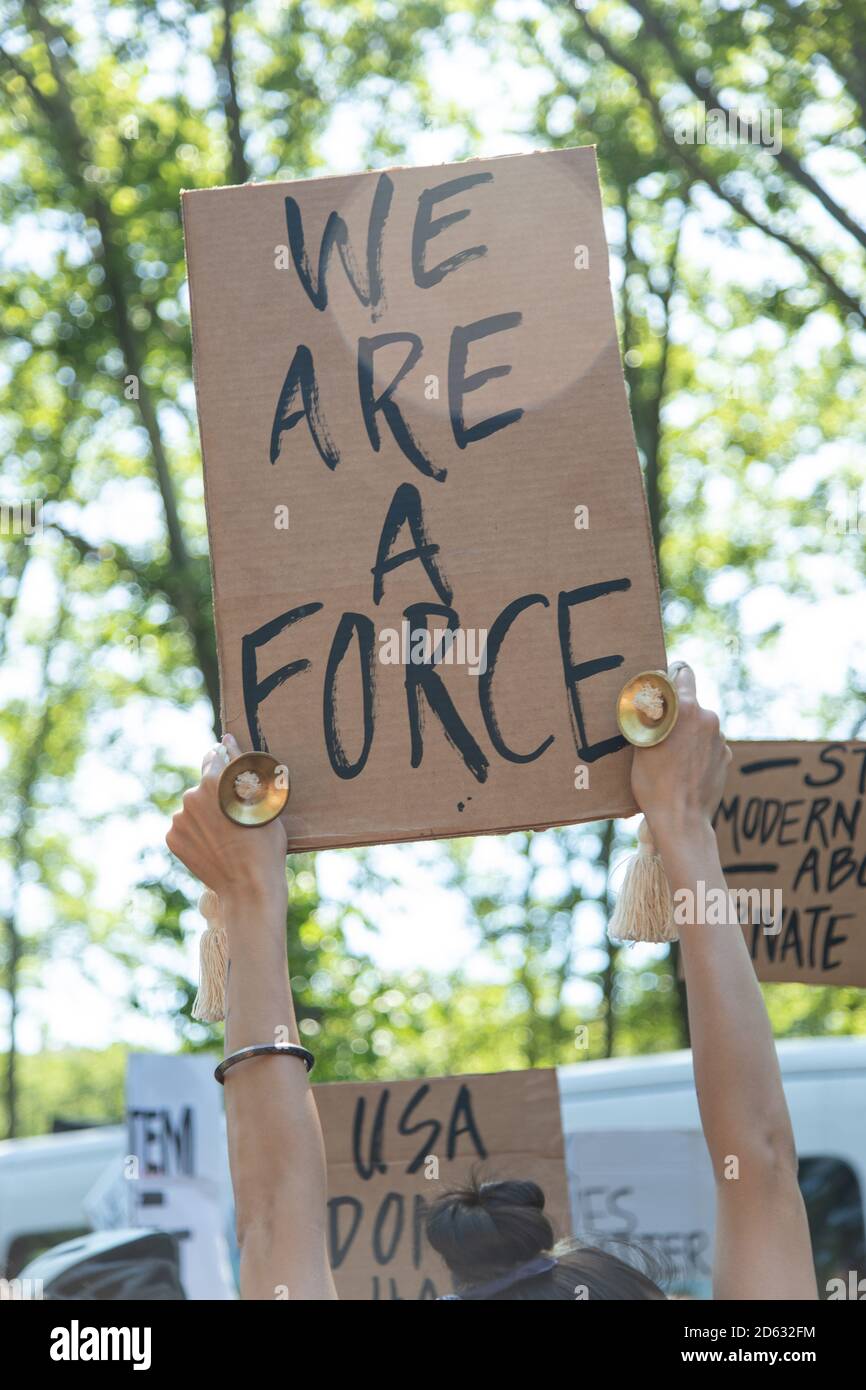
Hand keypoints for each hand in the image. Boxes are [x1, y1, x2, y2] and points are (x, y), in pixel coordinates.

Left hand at [166, 732, 287, 904]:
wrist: (248, 887)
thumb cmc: (264, 841)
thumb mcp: (263, 800)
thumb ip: (241, 766)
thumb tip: (225, 738)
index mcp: (215, 779)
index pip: (214, 757)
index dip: (224, 765)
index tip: (231, 779)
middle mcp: (192, 795)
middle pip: (204, 785)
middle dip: (217, 796)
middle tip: (237, 818)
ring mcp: (179, 818)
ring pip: (193, 808)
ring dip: (205, 815)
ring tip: (226, 837)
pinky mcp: (172, 838)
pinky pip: (184, 827)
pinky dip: (196, 833)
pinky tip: (213, 847)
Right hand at [630, 663, 730, 841]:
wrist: (681, 820)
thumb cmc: (653, 783)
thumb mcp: (640, 745)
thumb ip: (649, 718)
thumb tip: (649, 702)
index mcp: (685, 709)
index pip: (683, 673)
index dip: (672, 676)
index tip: (663, 685)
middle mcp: (708, 718)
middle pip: (691, 704)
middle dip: (677, 714)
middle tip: (658, 734)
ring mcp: (720, 739)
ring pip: (700, 727)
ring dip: (689, 735)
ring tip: (672, 759)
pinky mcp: (726, 757)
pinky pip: (709, 746)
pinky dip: (699, 752)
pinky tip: (685, 770)